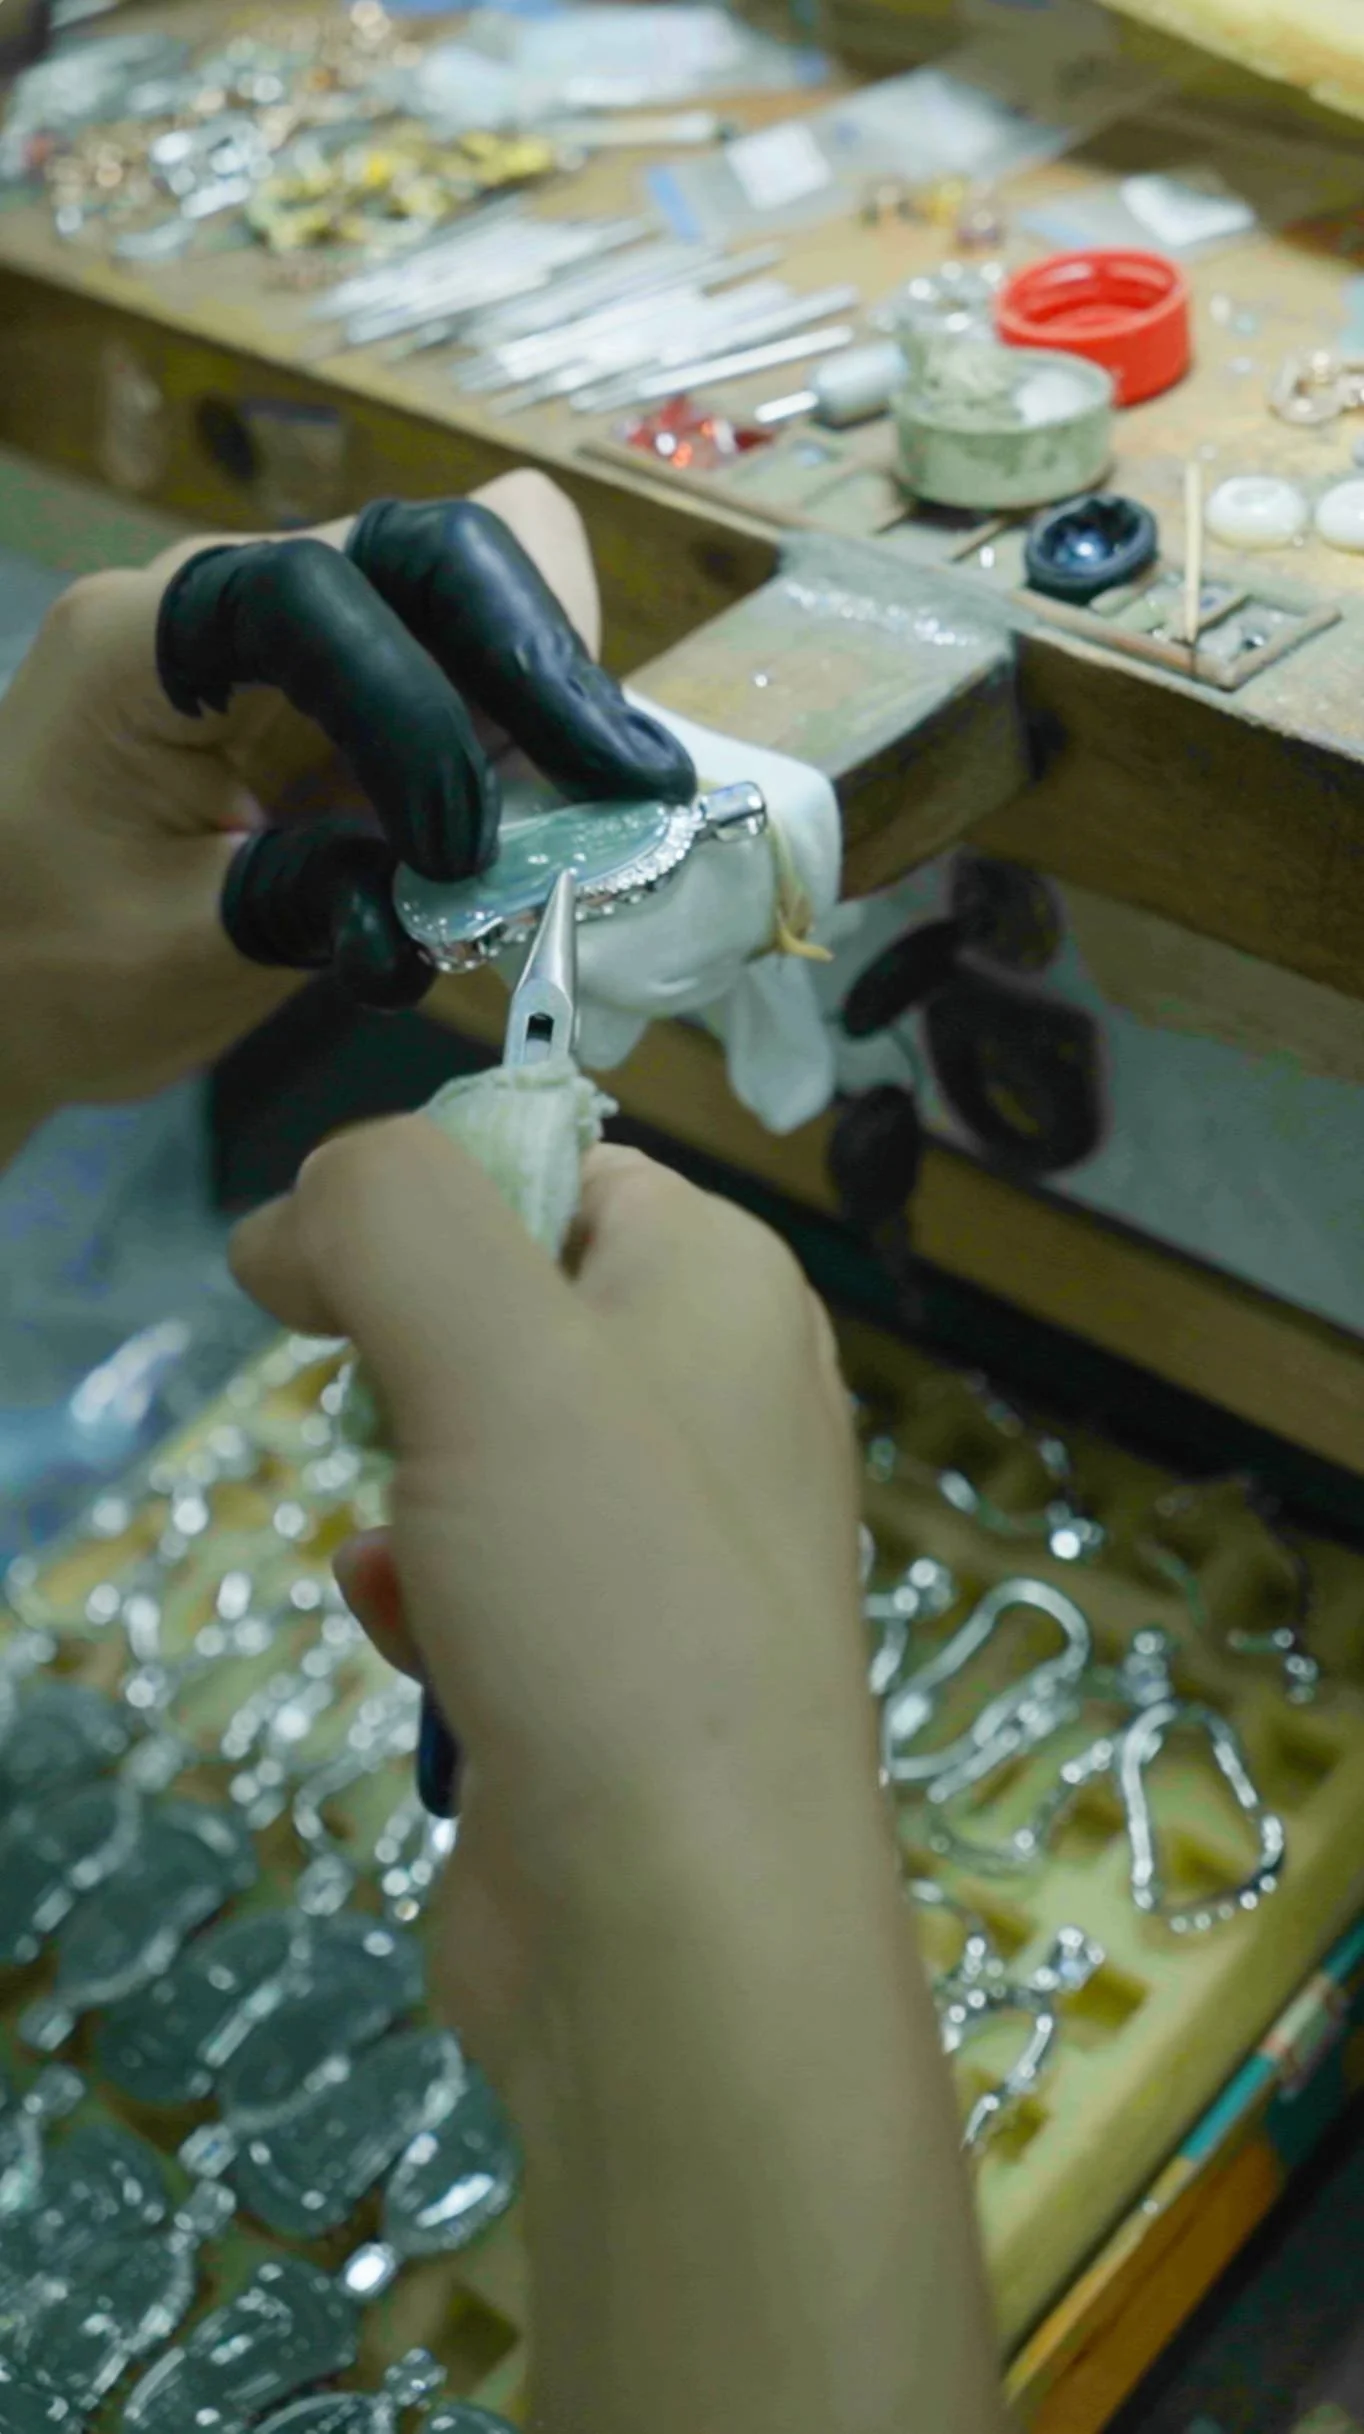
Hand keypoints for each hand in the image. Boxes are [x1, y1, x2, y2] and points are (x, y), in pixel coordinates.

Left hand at [0, 473, 692, 1152]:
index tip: (462, 849)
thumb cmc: (45, 970)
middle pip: (433, 544)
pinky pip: (466, 661)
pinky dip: (526, 729)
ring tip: (590, 815)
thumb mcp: (168, 961)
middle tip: (624, 791)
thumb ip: (307, 907)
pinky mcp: (343, 682)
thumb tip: (451, 894)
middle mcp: (223, 595)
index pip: (314, 598)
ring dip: (545, 695)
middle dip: (538, 660)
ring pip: (475, 584)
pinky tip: (543, 817)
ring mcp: (293, 630)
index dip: (415, 708)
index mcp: (142, 642)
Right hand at [234, 1127, 869, 2030]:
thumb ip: (384, 1214)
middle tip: (390, 1429)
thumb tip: (296, 1221)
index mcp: (728, 1289)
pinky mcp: (618, 1670)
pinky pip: (484, 1585)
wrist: (686, 1925)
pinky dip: (427, 1607)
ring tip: (417, 1559)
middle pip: (502, 1313)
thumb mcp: (487, 1341)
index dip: (421, 1204)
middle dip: (405, 1371)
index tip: (326, 1278)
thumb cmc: (611, 1599)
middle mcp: (722, 1402)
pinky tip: (421, 1652)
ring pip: (475, 1456)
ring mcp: (675, 1550)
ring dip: (404, 1499)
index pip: (556, 1167)